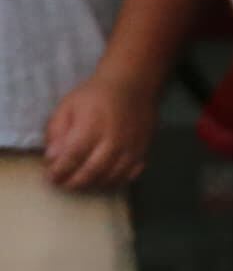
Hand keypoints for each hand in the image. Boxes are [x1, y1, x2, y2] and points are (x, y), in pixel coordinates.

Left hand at [37, 67, 161, 191]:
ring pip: (111, 177)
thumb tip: (52, 158)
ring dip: (93, 184)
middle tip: (64, 184)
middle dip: (74, 182)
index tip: (51, 177)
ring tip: (82, 182)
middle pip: (92, 172)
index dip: (59, 171)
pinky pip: (131, 175)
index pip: (72, 157)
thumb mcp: (67, 107)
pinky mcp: (144, 151)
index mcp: (91, 127)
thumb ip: (56, 132)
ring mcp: (131, 148)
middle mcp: (113, 141)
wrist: (132, 86)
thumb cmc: (94, 96)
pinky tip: (105, 178)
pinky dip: (116, 181)